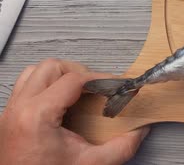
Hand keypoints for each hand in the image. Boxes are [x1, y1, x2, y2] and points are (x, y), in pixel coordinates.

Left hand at [0, 59, 149, 164]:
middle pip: (51, 67)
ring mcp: (10, 114)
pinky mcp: (8, 120)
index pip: (74, 79)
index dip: (100, 78)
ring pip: (34, 73)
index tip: (115, 85)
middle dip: (79, 72)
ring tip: (78, 92)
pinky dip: (44, 87)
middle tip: (97, 88)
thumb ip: (122, 146)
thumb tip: (139, 131)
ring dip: (58, 76)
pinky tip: (61, 103)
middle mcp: (19, 110)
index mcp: (37, 116)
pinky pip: (25, 88)